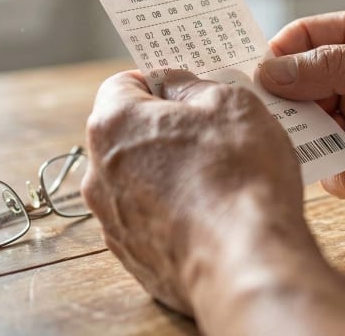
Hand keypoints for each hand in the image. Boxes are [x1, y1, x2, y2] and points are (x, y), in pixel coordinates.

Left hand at [80, 70, 304, 315]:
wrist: (244, 261)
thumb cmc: (238, 177)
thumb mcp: (230, 103)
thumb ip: (194, 87)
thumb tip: (178, 90)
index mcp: (114, 125)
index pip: (123, 85)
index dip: (158, 83)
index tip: (188, 90)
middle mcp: (100, 174)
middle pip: (128, 135)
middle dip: (166, 130)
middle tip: (213, 132)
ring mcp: (113, 221)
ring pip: (139, 180)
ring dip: (170, 173)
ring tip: (220, 178)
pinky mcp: (133, 258)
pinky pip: (151, 221)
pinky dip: (176, 213)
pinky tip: (214, 214)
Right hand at [257, 5, 344, 216]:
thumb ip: (331, 66)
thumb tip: (267, 71)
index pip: (304, 39)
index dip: (274, 54)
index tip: (245, 73)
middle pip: (298, 90)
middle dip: (288, 106)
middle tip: (272, 119)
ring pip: (311, 134)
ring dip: (322, 143)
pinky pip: (336, 172)